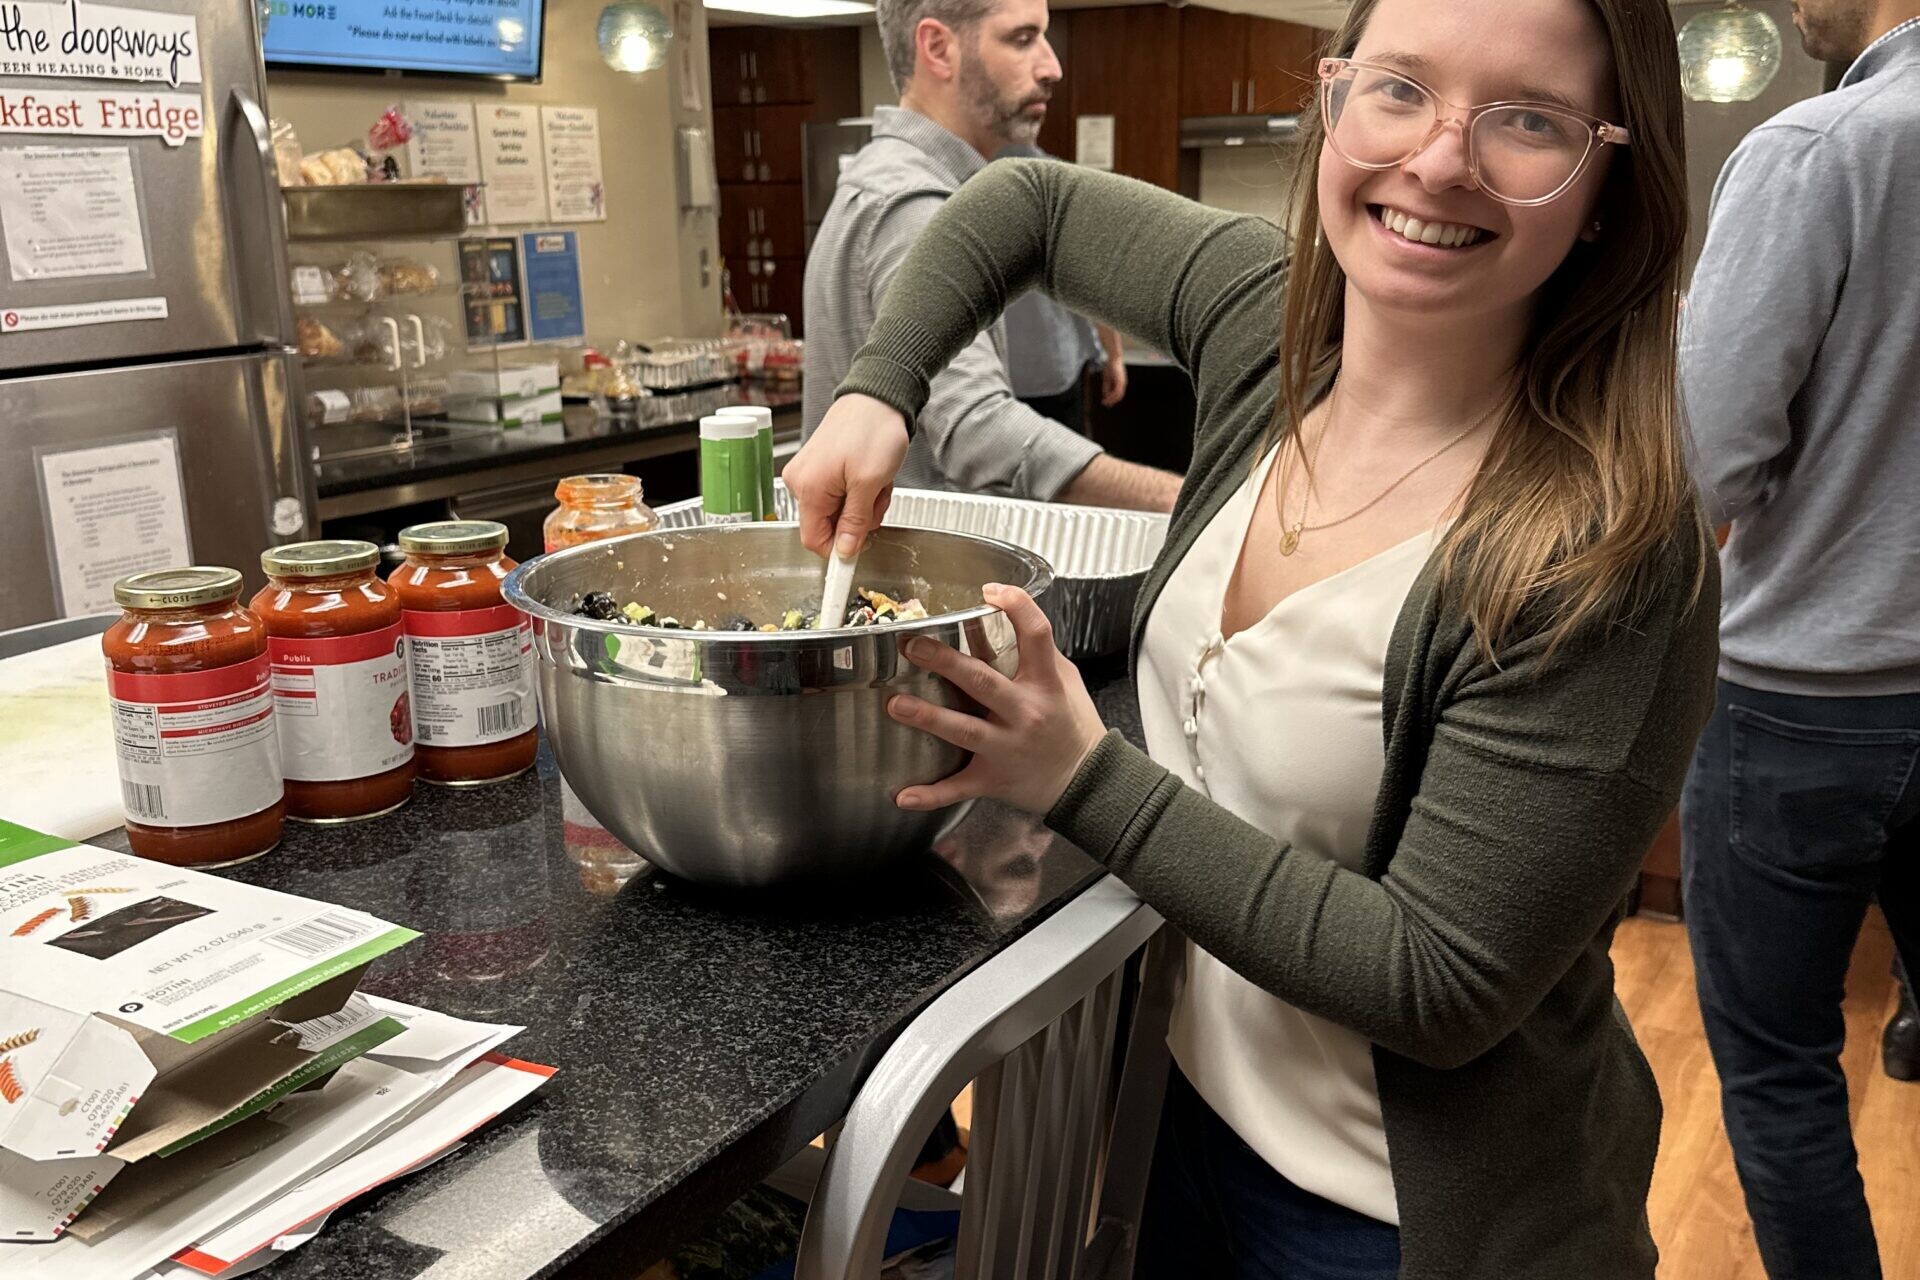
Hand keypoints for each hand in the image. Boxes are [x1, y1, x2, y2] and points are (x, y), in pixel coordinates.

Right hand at [782, 393, 908, 557]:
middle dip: (859, 518)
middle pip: (828, 525)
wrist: (877, 396)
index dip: (839, 548)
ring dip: (863, 503)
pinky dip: (859, 489)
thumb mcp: (870, 483)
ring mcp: (809, 473)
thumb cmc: (873, 430)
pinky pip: (839, 493)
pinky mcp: (819, 466)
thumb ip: (854, 522)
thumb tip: (844, 552)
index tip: (862, 546)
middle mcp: (800, 481)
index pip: (814, 540)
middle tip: (877, 494)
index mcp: (808, 488)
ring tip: (875, 479)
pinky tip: (869, 471)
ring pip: (837, 510)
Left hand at [887, 585, 1106, 815]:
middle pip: (982, 681)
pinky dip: (930, 795)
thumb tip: (1002, 620)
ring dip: (927, 717)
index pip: (1036, 634)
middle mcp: (1025, 714)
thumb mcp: (1066, 682)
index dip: (1015, 605)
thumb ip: (1036, 655)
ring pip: (963, 730)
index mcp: (1046, 684)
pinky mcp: (994, 778)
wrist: (1089, 782)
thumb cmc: (1075, 727)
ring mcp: (1007, 748)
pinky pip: (958, 788)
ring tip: (895, 704)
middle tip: (913, 646)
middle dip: (945, 662)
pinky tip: (903, 795)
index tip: (990, 590)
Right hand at [1100, 355, 1127, 407]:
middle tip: (1106, 405)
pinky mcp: (1120, 381)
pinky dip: (1112, 395)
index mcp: (1120, 383)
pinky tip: (1107, 397)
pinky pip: (1117, 391)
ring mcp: (1122, 382)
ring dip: (1111, 400)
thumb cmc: (1110, 367)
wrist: (1113, 359)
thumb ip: (1107, 387)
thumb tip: (1105, 395)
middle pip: (1119, 396)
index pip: (1118, 394)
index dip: (1113, 400)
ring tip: (1105, 402)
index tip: (1106, 403)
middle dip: (1112, 401)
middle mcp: (1123, 384)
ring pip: (1118, 395)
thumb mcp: (1107, 379)